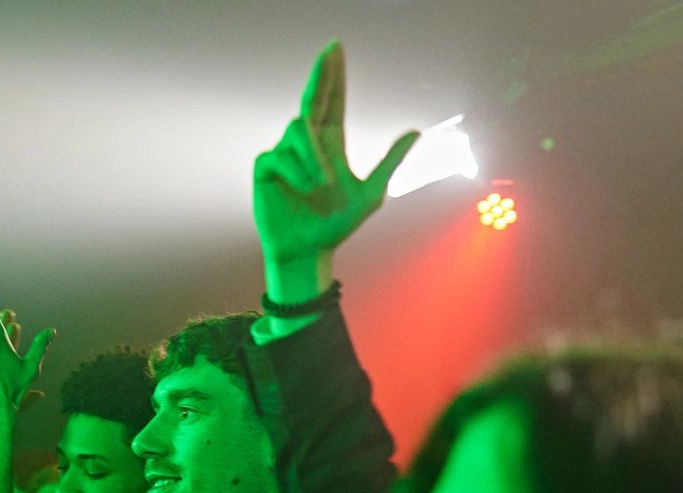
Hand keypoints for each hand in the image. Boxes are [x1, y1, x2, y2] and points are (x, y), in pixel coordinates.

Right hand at [253, 43, 418, 271]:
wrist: (308, 251)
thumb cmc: (337, 226)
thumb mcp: (372, 194)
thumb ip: (390, 161)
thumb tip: (415, 131)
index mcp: (330, 145)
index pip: (333, 103)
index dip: (334, 77)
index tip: (335, 50)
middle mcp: (307, 145)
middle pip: (312, 100)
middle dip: (321, 75)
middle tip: (330, 51)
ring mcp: (285, 154)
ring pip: (299, 130)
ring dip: (314, 155)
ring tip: (322, 183)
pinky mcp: (266, 167)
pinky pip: (280, 155)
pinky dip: (297, 170)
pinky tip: (303, 187)